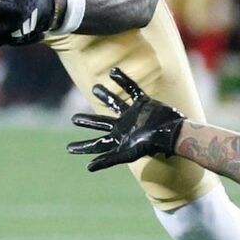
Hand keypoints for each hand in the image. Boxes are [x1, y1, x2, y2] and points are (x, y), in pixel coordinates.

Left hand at [66, 67, 185, 171]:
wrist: (171, 133)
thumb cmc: (150, 144)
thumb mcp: (126, 154)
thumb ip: (108, 159)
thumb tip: (88, 167)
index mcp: (118, 139)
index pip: (97, 144)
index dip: (83, 147)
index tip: (68, 149)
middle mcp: (124, 126)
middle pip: (101, 123)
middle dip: (88, 121)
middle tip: (74, 118)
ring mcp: (133, 114)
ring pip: (115, 103)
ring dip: (105, 96)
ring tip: (94, 87)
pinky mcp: (144, 103)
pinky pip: (132, 89)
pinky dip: (123, 80)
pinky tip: (113, 71)